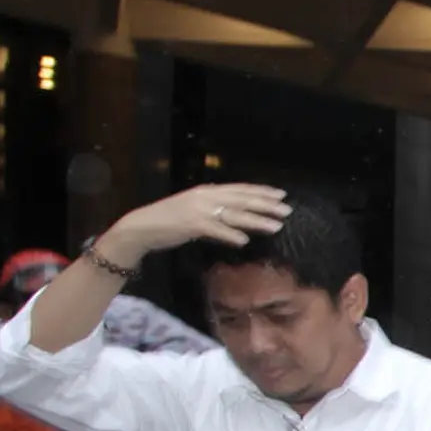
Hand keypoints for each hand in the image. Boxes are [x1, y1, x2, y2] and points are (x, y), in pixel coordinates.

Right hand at [103, 183, 291, 261]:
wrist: (142, 227)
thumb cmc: (170, 220)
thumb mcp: (195, 209)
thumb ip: (216, 211)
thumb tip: (239, 219)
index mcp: (207, 191)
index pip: (240, 189)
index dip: (262, 191)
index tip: (281, 195)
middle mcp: (205, 197)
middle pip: (242, 200)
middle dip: (266, 205)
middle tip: (287, 210)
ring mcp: (198, 210)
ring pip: (234, 215)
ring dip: (257, 221)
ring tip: (276, 227)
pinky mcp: (191, 225)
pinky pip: (216, 230)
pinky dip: (231, 234)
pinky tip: (245, 240)